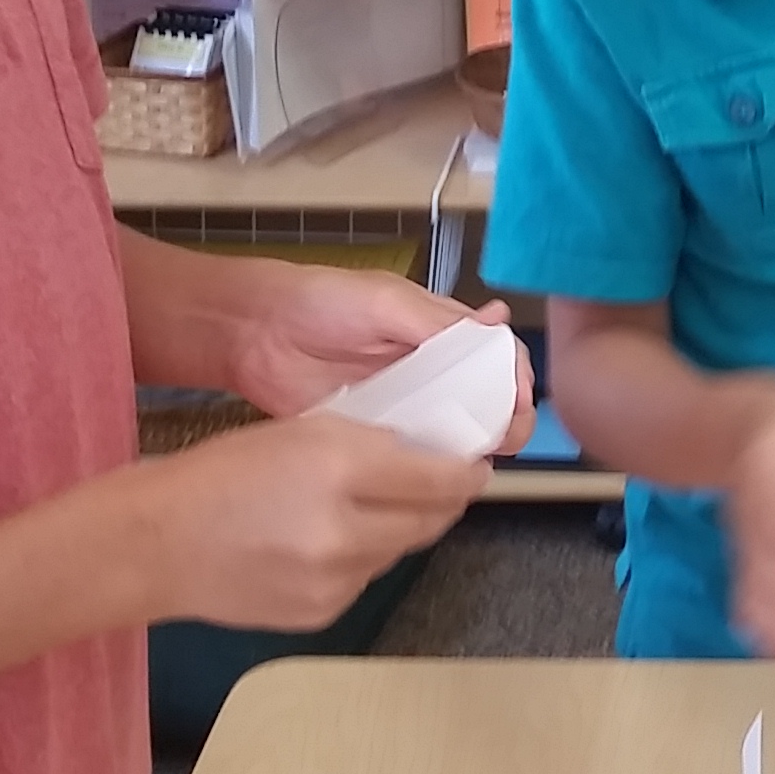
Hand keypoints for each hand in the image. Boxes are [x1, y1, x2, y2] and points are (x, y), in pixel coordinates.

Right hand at [124, 415, 492, 630]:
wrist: (156, 545)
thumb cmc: (220, 476)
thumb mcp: (301, 431)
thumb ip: (369, 444)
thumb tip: (425, 457)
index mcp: (339, 468)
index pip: (438, 477)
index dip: (466, 472)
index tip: (476, 465)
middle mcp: (344, 529)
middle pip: (430, 520)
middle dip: (444, 501)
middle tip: (445, 484)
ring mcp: (334, 580)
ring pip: (399, 551)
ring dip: (401, 529)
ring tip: (379, 507)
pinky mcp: (322, 613)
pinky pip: (365, 579)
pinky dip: (364, 558)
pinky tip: (333, 540)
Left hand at [231, 267, 535, 454]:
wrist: (255, 332)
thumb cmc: (320, 300)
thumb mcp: (385, 300)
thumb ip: (438, 321)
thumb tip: (496, 327)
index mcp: (441, 332)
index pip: (498, 358)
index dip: (518, 382)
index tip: (519, 405)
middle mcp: (430, 371)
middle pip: (486, 402)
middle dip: (504, 422)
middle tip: (500, 440)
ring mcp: (403, 405)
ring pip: (452, 433)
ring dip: (468, 449)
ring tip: (469, 461)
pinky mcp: (372, 434)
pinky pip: (408, 454)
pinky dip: (424, 466)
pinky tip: (429, 473)